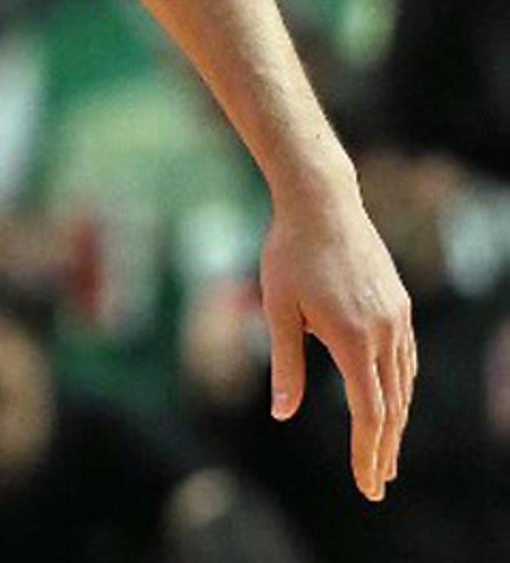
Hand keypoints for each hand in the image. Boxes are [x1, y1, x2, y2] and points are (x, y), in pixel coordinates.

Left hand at [260, 179, 414, 501]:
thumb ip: (284, 363)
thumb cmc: (289, 251)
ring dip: (396, 422)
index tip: (367, 484)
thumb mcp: (277, 307)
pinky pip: (406, 358)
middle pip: (392, 407)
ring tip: (386, 451)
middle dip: (384, 449)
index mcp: (352, 339)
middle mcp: (383, 332)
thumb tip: (282, 414)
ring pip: (403, 384)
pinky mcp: (400, 303)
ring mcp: (396, 318)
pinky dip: (401, 387)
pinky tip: (393, 399)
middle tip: (378, 484)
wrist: (321, 200)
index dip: (367, 452)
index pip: (369, 413)